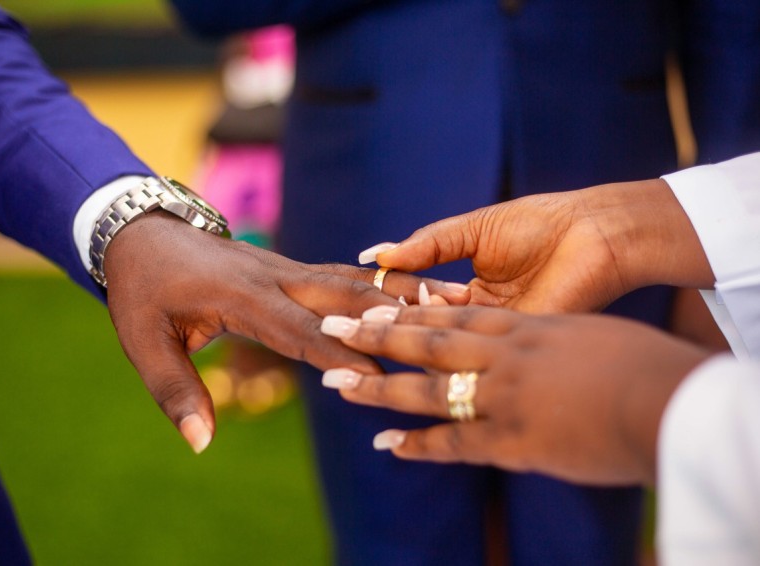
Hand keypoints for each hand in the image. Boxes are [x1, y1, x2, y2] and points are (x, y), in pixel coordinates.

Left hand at [101, 212, 469, 452]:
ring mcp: (285, 267)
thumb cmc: (142, 291)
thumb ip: (173, 391)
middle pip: (343, 295)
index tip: (381, 373)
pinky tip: (415, 292)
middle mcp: (274, 277)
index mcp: (241, 297)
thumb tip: (202, 443)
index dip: (341, 353)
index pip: (300, 330)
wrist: (142, 232)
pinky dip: (380, 284)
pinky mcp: (290, 267)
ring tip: (451, 304)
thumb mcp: (143, 341)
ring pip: (351, 279)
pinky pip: (342, 275)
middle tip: (443, 331)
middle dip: (391, 317)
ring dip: (398, 294)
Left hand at [320, 305, 710, 485]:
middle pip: (427, 341)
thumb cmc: (638, 364)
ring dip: (379, 385)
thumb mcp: (585, 337)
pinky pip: (453, 442)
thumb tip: (530, 344)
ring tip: (336, 383)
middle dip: (376, 336)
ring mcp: (502, 395)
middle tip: (330, 330)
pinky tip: (385, 444)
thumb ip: (548, 340)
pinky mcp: (511, 437)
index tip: (371, 308)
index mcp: (521, 327)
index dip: (408, 311)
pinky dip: (418, 443)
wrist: (664, 396)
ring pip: (427, 386)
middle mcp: (502, 355)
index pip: (453, 316)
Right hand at [360, 179, 712, 313]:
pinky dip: (441, 340)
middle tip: (349, 326)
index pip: (418, 304)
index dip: (387, 303)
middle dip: (389, 326)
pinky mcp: (514, 342)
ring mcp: (496, 333)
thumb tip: (374, 255)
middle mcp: (479, 317)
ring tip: (367, 331)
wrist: (593, 231)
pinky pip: (472, 345)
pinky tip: (407, 337)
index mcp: (470, 292)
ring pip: (444, 340)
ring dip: (407, 335)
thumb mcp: (470, 231)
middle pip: (426, 327)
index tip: (353, 305)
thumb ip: (424, 246)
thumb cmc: (538, 223)